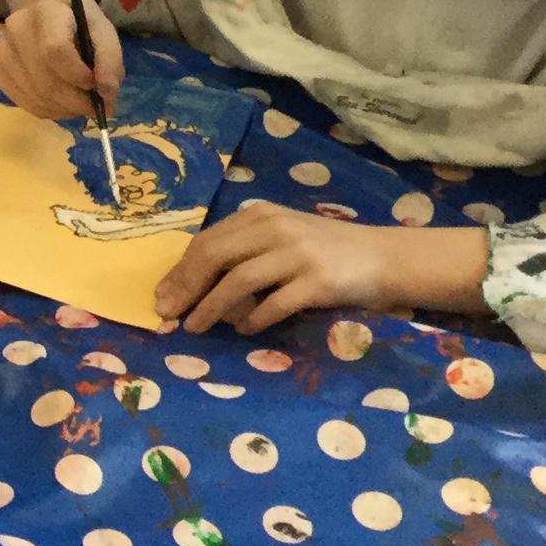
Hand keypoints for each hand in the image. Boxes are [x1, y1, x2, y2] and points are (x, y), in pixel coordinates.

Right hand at [0, 0, 122, 121]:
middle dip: (76, 101)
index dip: (78, 75)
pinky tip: (63, 103)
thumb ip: (109, 59)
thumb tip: (106, 92)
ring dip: (66, 109)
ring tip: (81, 104)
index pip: (55, 50)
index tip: (96, 83)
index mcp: (46, 12)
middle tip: (96, 106)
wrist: (48, 18)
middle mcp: (16, 30)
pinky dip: (50, 111)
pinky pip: (26, 104)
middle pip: (46, 81)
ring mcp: (3, 53)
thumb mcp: (103, 32)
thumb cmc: (78, 24)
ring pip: (37, 97)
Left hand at [150, 202, 489, 336]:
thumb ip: (243, 252)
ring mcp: (297, 253)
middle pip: (214, 257)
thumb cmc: (325, 252)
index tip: (161, 297)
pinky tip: (243, 330)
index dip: (179, 271)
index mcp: (260, 215)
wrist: (384, 257)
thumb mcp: (281, 239)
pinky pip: (274, 303)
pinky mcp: (317, 281)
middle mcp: (275, 228)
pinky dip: (253, 319)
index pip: (207, 241)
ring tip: (195, 329)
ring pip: (238, 281)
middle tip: (168, 316)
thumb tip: (191, 287)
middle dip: (185, 289)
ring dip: (211, 308)